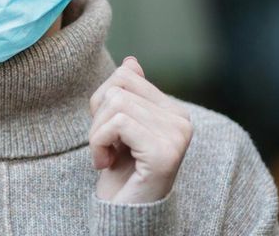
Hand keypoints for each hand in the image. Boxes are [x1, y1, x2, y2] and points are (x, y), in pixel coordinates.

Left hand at [88, 56, 192, 202]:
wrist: (124, 217)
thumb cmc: (120, 173)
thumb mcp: (119, 128)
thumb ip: (128, 95)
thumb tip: (131, 61)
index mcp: (173, 111)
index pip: (126, 75)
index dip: (103, 100)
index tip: (107, 131)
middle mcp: (182, 120)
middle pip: (118, 86)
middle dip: (98, 116)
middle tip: (104, 146)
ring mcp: (176, 136)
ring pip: (115, 103)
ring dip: (96, 133)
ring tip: (105, 156)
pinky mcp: (164, 152)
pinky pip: (118, 123)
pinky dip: (99, 142)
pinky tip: (105, 163)